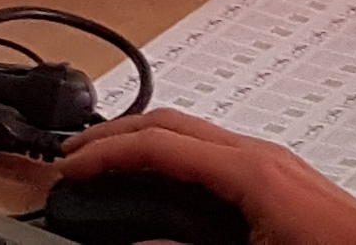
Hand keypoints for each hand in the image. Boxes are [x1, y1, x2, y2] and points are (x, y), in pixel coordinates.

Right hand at [58, 113, 355, 244]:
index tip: (71, 168)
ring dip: (145, 141)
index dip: (104, 153)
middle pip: (170, 122)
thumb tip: (142, 237)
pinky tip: (166, 180)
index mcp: (250, 170)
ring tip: (111, 164)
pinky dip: (175, 154)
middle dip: (115, 134)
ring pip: (193, 131)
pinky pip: (215, 149)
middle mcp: (262, 153)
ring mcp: (276, 161)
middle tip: (75, 155)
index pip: (156, 144)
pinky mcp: (284, 177)